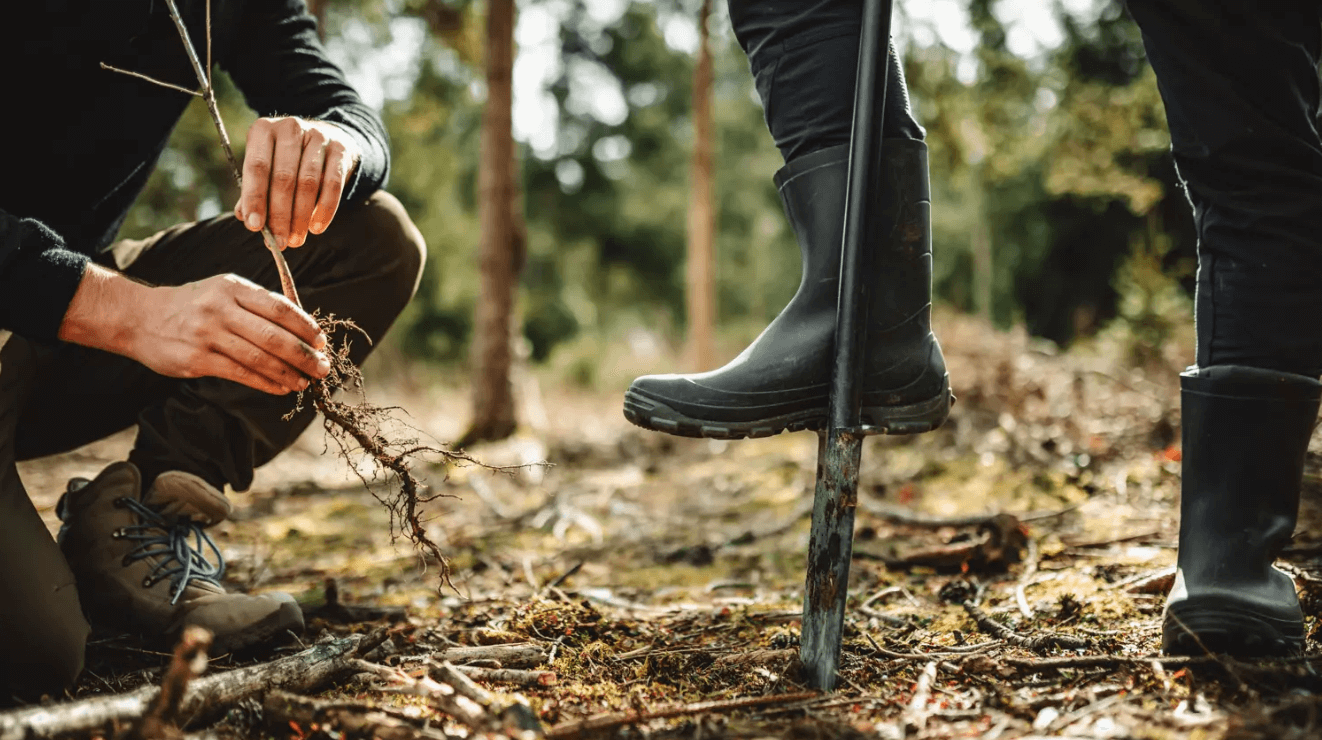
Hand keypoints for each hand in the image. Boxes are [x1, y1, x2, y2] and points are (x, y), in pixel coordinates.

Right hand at [60, 266, 329, 395]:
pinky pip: (241, 374)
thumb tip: (302, 326)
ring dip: (288, 373)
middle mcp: (220, 309)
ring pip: (260, 359)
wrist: (140, 318)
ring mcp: (207, 335)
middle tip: (322, 368)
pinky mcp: (196, 360)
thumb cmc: (193, 305)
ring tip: (305, 382)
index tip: (321, 341)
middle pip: (274, 336)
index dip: (305, 327)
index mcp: (233, 288)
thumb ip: (257, 304)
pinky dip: (266, 383)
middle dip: (304, 355)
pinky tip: (281, 387)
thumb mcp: (223, 291)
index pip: (280, 308)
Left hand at [234, 116, 360, 250]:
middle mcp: (291, 128)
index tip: (254, 226)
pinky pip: (333, 185)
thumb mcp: (267, 165)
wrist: (327, 137)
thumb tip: (244, 216)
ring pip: (308, 183)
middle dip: (280, 214)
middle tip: (278, 242)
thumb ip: (254, 189)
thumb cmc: (288, 157)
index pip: (257, 166)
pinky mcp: (340, 150)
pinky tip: (316, 227)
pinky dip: (325, 209)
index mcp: (264, 130)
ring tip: (296, 240)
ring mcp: (318, 137)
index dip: (254, 198)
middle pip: (284, 178)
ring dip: (300, 217)